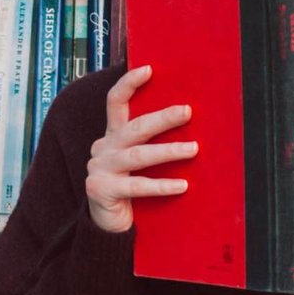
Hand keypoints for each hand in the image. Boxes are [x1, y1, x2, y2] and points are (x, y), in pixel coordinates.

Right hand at [86, 64, 197, 234]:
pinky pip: (137, 186)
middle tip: (188, 111)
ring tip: (194, 150)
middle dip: (163, 118)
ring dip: (169, 151)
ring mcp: (100, 169)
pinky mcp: (101, 190)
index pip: (116, 102)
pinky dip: (162, 185)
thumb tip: (186, 121)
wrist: (106, 225)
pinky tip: (182, 185)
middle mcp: (103, 148)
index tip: (149, 69)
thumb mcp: (136, 162)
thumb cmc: (129, 189)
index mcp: (111, 136)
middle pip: (135, 127)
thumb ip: (148, 143)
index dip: (130, 83)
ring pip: (139, 156)